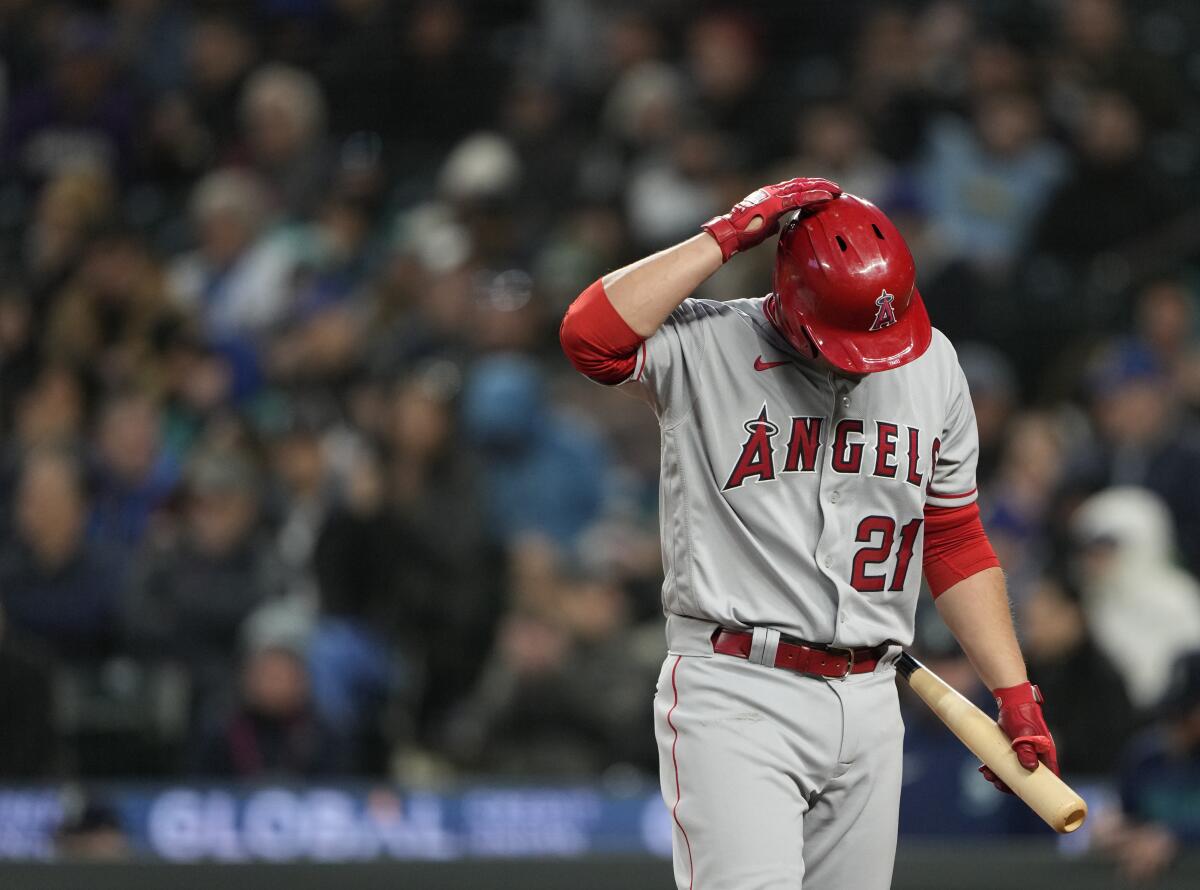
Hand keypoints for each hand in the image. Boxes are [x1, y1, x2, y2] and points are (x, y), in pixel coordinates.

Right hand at [701, 177, 840, 262]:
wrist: (729, 235)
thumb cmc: (742, 234)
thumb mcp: (761, 228)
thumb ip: (771, 224)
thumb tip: (778, 227)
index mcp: (769, 196)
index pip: (793, 188)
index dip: (810, 188)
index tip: (824, 190)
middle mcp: (772, 191)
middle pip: (800, 184)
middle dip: (819, 184)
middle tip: (836, 188)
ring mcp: (773, 196)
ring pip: (802, 188)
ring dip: (821, 187)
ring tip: (837, 190)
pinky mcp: (774, 204)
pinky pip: (799, 199)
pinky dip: (814, 196)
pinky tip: (827, 197)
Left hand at [979, 682, 1058, 793]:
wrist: (1012, 700)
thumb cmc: (1023, 716)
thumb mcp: (1026, 732)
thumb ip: (1027, 748)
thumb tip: (1030, 766)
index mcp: (1045, 755)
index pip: (1050, 779)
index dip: (1041, 792)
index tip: (1026, 798)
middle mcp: (1036, 756)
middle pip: (1027, 778)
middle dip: (1011, 784)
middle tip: (997, 784)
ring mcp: (1023, 752)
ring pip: (1013, 771)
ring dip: (1000, 775)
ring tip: (987, 774)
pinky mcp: (1012, 748)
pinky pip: (1004, 761)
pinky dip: (994, 766)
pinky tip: (983, 767)